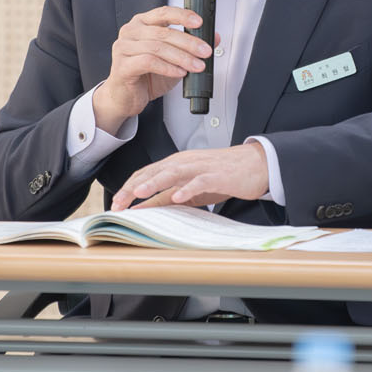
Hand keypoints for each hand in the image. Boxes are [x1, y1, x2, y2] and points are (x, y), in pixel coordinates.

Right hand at [92, 7, 214, 134]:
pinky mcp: (122, 65)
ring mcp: (124, 48)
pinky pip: (148, 62)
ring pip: (157, 47)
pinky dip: (168, 67)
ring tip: (195, 66)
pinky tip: (179, 72)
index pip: (163, 12)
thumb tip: (214, 38)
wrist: (126, 97)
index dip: (183, 16)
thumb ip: (191, 47)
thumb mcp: (173, 60)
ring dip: (181, 57)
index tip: (199, 23)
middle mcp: (131, 32)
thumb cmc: (145, 76)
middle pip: (164, 32)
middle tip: (204, 51)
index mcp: (142, 24)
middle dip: (189, 43)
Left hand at [112, 143, 269, 210]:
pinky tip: (178, 197)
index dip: (129, 188)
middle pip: (154, 172)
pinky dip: (188, 188)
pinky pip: (200, 181)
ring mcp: (201, 167)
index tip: (116, 204)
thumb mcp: (189, 189)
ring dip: (155, 182)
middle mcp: (185, 162)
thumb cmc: (223, 175)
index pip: (146, 173)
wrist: (256, 166)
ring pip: (173, 172)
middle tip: (119, 202)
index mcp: (176, 164)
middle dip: (134, 188)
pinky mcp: (217, 175)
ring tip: (140, 193)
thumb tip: (143, 208)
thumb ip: (167, 197)